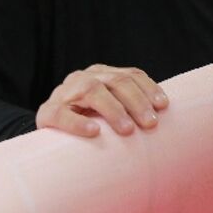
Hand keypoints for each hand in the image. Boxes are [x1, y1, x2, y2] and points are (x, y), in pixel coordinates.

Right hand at [36, 64, 168, 137]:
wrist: (51, 138)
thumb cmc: (89, 126)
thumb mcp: (109, 113)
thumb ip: (129, 110)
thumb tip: (164, 120)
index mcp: (101, 74)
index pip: (130, 75)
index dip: (148, 88)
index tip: (164, 106)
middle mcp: (83, 78)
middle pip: (115, 82)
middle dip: (137, 101)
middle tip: (151, 124)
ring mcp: (64, 93)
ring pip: (91, 91)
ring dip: (113, 110)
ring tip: (128, 130)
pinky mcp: (48, 112)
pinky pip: (62, 114)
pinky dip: (79, 123)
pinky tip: (94, 132)